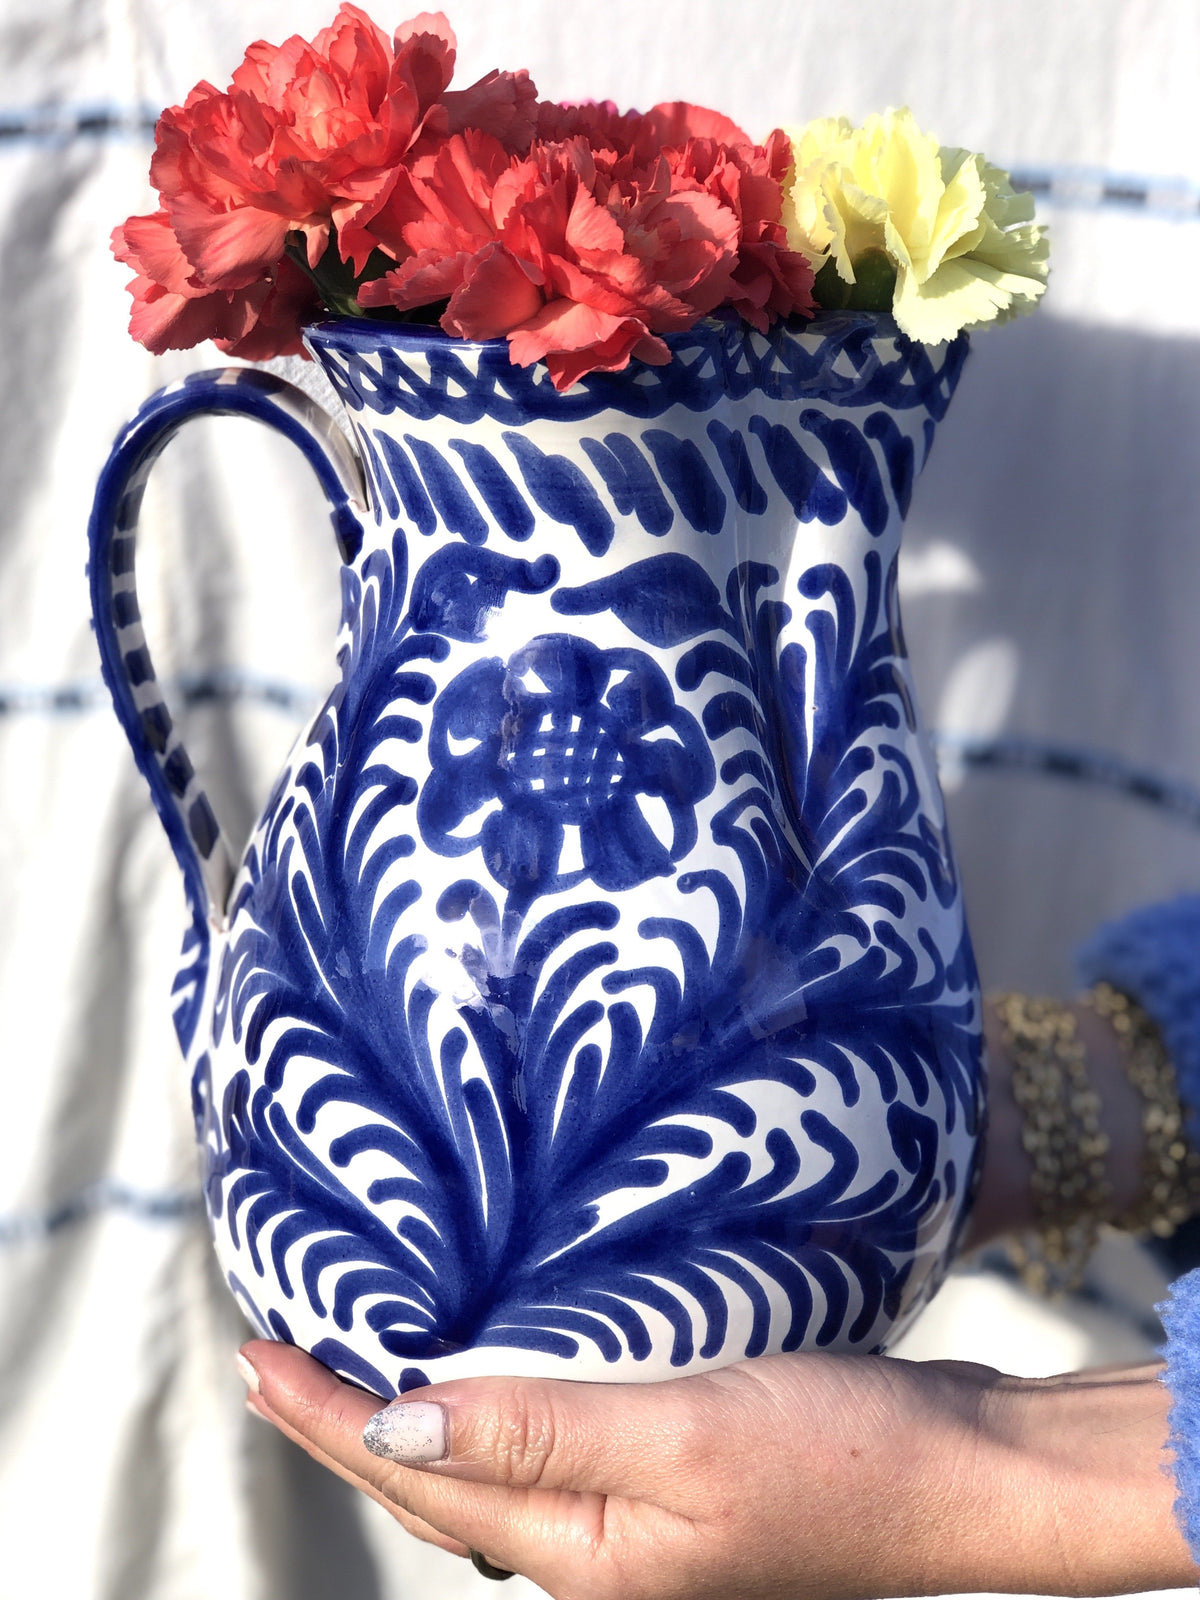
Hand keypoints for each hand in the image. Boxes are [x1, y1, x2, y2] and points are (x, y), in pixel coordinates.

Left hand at [237, 1339, 1190, 1598]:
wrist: (970, 1480)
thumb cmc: (847, 1460)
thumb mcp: (684, 1435)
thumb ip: (540, 1428)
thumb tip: (394, 1421)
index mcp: (587, 1559)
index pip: (418, 1480)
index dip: (328, 1418)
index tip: (256, 1355)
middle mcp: (598, 1556)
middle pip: (438, 1488)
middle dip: (346, 1424)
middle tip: (273, 1357)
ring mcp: (638, 1527)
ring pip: (488, 1473)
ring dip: (411, 1417)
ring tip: (354, 1364)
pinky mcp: (676, 1485)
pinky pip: (551, 1451)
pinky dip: (494, 1411)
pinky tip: (492, 1374)